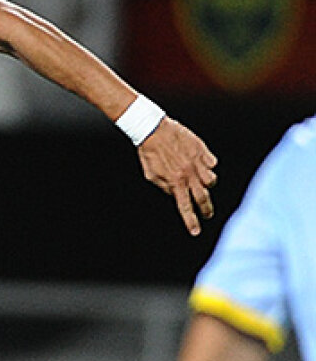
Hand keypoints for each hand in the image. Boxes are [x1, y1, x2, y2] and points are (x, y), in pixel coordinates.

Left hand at [136, 117, 217, 235]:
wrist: (152, 128)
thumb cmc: (149, 151)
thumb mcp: (151, 174)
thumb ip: (164, 186)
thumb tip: (175, 194)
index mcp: (174, 181)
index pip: (185, 206)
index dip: (191, 221)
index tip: (195, 231)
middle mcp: (188, 174)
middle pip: (203, 197)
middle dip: (206, 209)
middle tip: (207, 214)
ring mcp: (197, 162)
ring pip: (211, 180)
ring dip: (207, 184)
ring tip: (201, 182)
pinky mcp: (202, 150)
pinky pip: (212, 162)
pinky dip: (208, 164)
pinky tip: (201, 162)